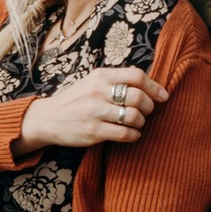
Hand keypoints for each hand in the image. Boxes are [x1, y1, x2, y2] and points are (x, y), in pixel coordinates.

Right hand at [17, 67, 170, 152]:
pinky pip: (125, 134)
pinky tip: (131, 134)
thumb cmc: (76, 100)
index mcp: (100, 76)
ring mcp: (95, 112)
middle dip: (149, 107)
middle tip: (146, 112)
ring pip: (134, 116)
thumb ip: (117, 80)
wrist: (48, 118)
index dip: (154, 87)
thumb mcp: (93, 82)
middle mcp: (98, 92)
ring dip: (141, 122)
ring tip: (137, 123)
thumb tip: (150, 84)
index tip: (163, 96)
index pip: (136, 76)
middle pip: (138, 97)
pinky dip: (134, 135)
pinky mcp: (93, 131)